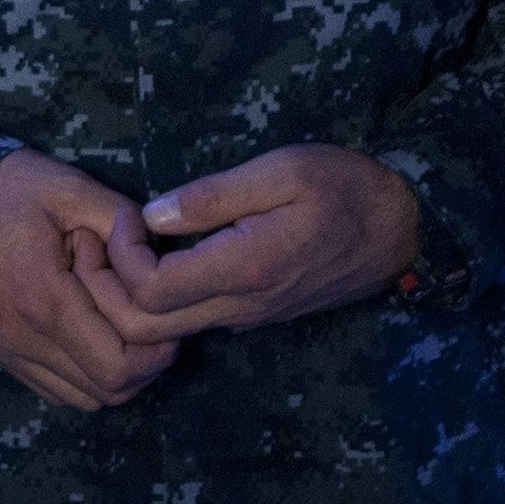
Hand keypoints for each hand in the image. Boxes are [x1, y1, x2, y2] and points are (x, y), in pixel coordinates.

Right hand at [0, 149, 176, 409]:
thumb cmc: (14, 188)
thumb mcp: (73, 188)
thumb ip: (123, 223)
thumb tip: (159, 256)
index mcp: (41, 296)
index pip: (122, 364)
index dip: (152, 338)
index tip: (140, 289)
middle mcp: (20, 337)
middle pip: (111, 390)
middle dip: (144, 356)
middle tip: (137, 305)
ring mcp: (5, 351)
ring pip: (87, 399)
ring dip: (117, 368)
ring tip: (114, 318)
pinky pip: (58, 391)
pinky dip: (86, 374)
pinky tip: (88, 331)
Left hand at [97, 145, 422, 340]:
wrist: (403, 230)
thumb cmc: (347, 188)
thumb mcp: (283, 170)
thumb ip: (213, 196)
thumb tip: (152, 216)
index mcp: (246, 269)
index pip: (149, 292)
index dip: (121, 256)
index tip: (128, 214)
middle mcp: (242, 306)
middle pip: (143, 330)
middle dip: (104, 289)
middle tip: (101, 239)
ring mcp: (246, 316)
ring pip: (163, 333)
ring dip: (125, 296)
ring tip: (120, 243)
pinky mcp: (252, 313)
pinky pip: (188, 320)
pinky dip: (154, 297)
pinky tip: (152, 255)